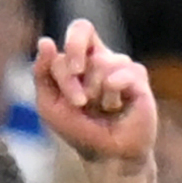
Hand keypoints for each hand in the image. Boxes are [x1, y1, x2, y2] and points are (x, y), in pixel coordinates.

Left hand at [33, 21, 156, 168]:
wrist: (106, 152)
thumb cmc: (77, 127)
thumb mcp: (49, 104)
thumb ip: (42, 73)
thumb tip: (46, 41)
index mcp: (79, 57)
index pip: (75, 32)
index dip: (65, 54)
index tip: (66, 79)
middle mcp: (100, 55)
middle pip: (82, 30)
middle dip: (71, 63)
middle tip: (77, 97)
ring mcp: (121, 64)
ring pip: (98, 61)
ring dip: (91, 93)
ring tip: (99, 108)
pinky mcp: (139, 77)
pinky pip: (119, 76)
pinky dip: (110, 96)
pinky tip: (115, 107)